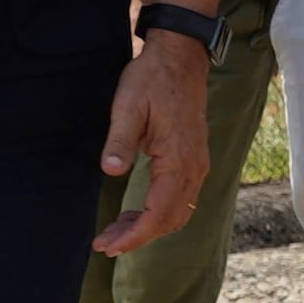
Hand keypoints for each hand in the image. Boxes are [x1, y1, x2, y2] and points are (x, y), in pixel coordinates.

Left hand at [90, 34, 212, 257]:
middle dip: (138, 237)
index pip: (158, 213)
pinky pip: (182, 198)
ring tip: (116, 231)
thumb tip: (110, 171)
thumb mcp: (127, 106)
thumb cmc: (152, 78)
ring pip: (178, 212)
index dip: (134, 236)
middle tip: (105, 243)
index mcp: (178, 159)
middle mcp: (194, 167)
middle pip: (169, 220)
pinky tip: (137, 212)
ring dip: (149, 226)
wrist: (180, 56)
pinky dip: (160, 213)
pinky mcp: (194, 159)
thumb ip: (120, 141)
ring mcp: (198, 164)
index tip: (109, 246)